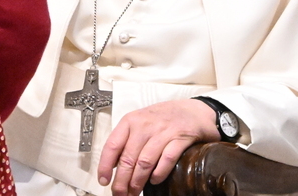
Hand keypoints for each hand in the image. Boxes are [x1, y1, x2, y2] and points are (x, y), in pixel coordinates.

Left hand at [97, 98, 219, 195]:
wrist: (193, 111)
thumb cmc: (163, 119)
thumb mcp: (141, 122)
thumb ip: (128, 140)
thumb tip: (114, 165)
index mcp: (131, 121)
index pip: (112, 145)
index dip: (105, 165)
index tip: (103, 180)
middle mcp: (144, 125)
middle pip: (128, 158)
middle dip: (122, 181)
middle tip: (119, 194)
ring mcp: (163, 131)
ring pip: (144, 161)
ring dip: (138, 181)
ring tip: (134, 192)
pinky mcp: (180, 138)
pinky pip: (166, 159)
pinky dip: (159, 173)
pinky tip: (154, 181)